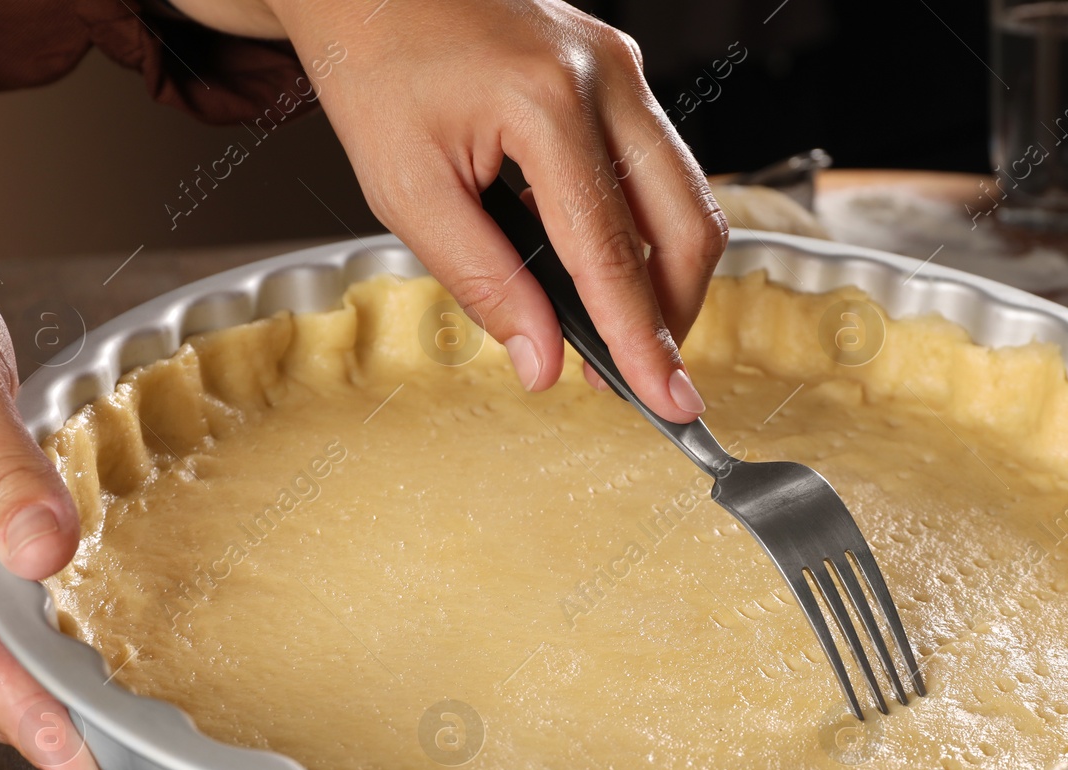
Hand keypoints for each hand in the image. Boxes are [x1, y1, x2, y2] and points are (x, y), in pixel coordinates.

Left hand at [180, 0, 726, 421]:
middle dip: (673, 316)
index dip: (641, 340)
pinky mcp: (623, 73)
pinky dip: (647, 232)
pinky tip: (603, 267)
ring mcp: (623, 69)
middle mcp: (604, 79)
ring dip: (666, 278)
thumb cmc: (377, 73)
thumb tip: (542, 361)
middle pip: (687, 225)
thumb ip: (482, 282)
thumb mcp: (407, 193)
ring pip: (689, 198)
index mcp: (545, 104)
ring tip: (620, 333)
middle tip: (640, 377)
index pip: (612, 252)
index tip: (667, 402)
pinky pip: (662, 168)